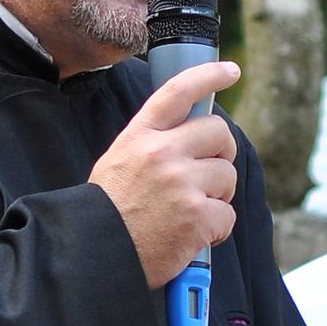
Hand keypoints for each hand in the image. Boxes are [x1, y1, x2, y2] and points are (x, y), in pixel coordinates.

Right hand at [90, 60, 240, 286]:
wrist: (96, 254)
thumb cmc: (108, 214)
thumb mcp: (119, 163)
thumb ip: (151, 145)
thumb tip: (188, 137)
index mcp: (140, 137)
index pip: (179, 91)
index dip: (208, 76)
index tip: (230, 71)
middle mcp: (162, 153)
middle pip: (218, 132)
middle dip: (222, 153)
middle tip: (209, 174)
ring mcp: (181, 183)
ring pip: (227, 175)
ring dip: (218, 195)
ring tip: (190, 212)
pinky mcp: (197, 215)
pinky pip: (227, 214)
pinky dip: (216, 230)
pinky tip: (192, 237)